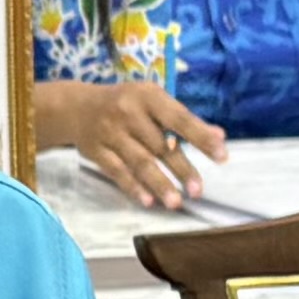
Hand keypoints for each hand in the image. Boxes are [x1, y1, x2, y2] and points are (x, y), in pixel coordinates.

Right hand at [35, 80, 224, 208]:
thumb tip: (219, 136)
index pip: (179, 118)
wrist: (76, 107)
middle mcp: (128, 113)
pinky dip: (132, 187)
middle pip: (159, 145)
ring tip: (176, 202)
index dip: (201, 137)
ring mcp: (110, 133)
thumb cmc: (126, 104)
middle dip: (181, 169)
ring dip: (159, 183)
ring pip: (139, 161)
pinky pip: (117, 172)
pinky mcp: (96, 151)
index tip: (222, 155)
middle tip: (198, 190)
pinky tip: (147, 201)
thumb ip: (183, 119)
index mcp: (147, 96)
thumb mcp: (153, 101)